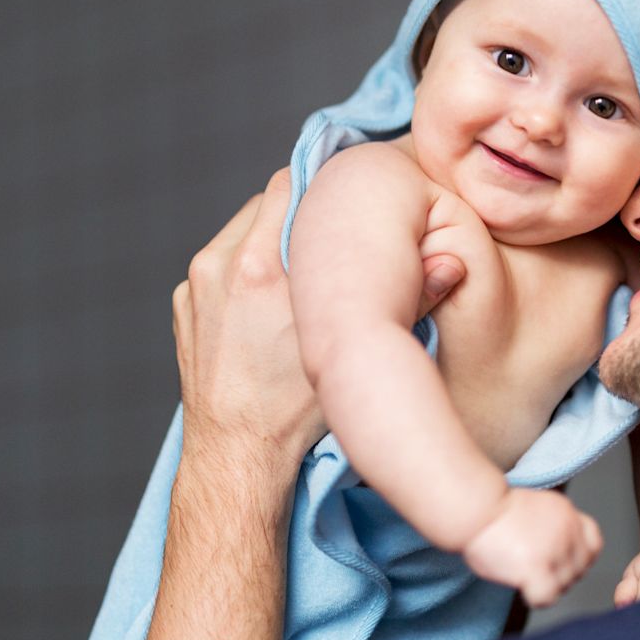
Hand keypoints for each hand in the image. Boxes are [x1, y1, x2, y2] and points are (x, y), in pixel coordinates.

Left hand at [172, 168, 465, 462]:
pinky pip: (220, 266)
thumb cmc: (295, 411)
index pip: (289, 185)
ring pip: (241, 234)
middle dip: (299, 215)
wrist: (236, 454)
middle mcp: (220, 266)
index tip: (343, 199)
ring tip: (303, 269)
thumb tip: (453, 263)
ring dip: (271, 242)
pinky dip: (244, 271)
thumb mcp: (356, 351)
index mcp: (259, 267)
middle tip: (330, 237)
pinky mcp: (186, 304)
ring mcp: (196, 286)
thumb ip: (407, 300)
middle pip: (264, 206)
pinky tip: (269, 301)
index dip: (321, 186)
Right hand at [462, 489, 602, 608]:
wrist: (475, 508)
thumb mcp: (536, 506)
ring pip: (564, 586)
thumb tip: (562, 553)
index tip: (558, 558)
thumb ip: (555, 526)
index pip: (593, 544)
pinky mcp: (537, 568)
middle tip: (531, 567)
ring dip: (545, 585)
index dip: (578, 556)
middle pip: (579, 569)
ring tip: (520, 571)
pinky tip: (521, 586)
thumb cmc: (493, 509)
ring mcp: (555, 550)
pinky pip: (548, 597)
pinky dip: (535, 597)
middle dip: (559, 574)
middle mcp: (567, 531)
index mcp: (567, 513)